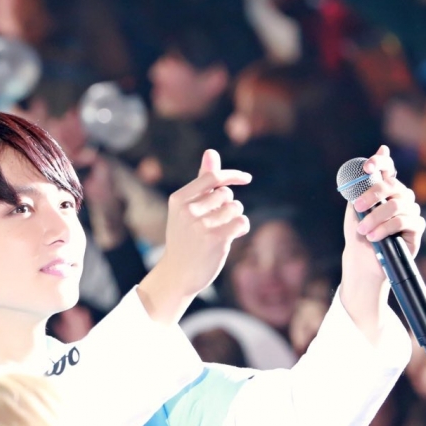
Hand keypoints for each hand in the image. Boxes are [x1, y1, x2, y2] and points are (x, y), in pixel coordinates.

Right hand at [137, 150, 250, 323]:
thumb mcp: (188, 208)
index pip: (212, 177)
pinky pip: (241, 221)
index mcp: (179, 199)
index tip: (246, 179)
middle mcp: (188, 210)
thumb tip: (211, 151)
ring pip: (235, 208)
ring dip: (234, 218)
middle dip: (228, 206)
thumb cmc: (185, 238)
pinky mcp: (215, 239)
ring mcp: (201, 225)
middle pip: (226, 194)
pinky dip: (241, 228)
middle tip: (215, 223)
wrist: (179, 274)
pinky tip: (230, 237)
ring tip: (220, 232)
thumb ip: (202, 181)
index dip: (232, 176)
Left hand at [340, 145, 425, 343]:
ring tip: (363, 231)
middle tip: (357, 206)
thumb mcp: (355, 209)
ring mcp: (410, 210)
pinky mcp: (416, 227)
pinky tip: (374, 237)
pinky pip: (404, 221)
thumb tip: (361, 167)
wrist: (362, 257)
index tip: (368, 166)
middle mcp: (401, 196)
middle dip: (372, 195)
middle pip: (392, 185)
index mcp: (385, 188)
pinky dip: (385, 228)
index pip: (388, 167)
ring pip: (396, 205)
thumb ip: (359, 188)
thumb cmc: (358, 231)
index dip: (381, 162)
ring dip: (375, 218)